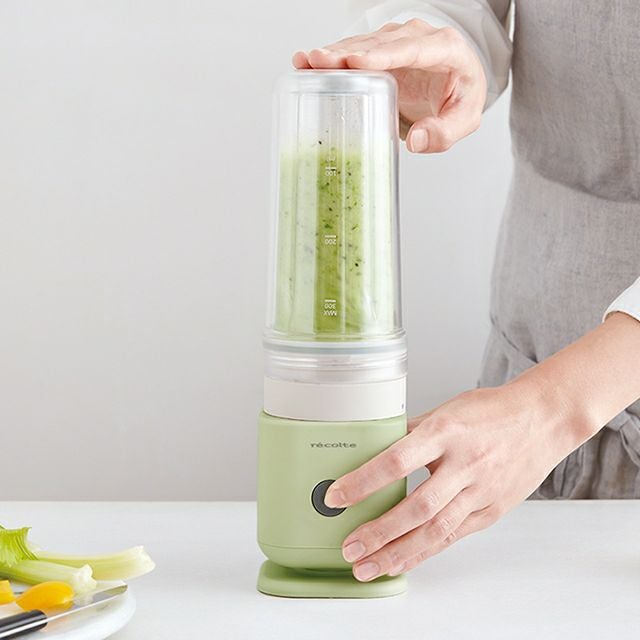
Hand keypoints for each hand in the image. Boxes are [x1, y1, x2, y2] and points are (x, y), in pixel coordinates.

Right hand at [292, 18, 486, 152]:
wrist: (456, 87)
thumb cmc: (460, 98)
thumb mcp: (464, 120)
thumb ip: (445, 132)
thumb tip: (417, 140)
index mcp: (445, 48)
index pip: (410, 49)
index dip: (382, 55)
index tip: (356, 62)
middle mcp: (418, 37)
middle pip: (379, 43)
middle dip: (347, 52)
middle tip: (319, 61)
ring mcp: (396, 41)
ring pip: (362, 43)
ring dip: (333, 53)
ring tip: (306, 62)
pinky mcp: (379, 50)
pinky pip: (354, 51)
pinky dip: (332, 59)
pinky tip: (309, 63)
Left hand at [324, 312, 639, 580]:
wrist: (541, 420)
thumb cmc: (490, 411)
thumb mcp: (446, 410)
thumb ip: (411, 432)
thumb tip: (373, 450)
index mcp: (445, 431)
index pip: (397, 460)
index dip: (364, 481)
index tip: (336, 496)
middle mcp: (464, 463)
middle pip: (416, 506)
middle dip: (379, 532)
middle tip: (349, 548)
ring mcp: (480, 490)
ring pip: (436, 530)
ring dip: (398, 553)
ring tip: (367, 567)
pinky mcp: (492, 510)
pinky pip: (454, 536)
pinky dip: (425, 552)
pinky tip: (401, 561)